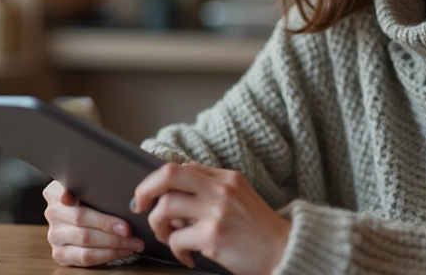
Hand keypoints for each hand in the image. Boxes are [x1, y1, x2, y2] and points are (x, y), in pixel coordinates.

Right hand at [42, 180, 145, 266]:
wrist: (80, 216)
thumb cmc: (93, 198)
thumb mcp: (90, 187)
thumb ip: (96, 186)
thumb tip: (122, 194)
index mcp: (55, 192)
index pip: (62, 192)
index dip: (68, 195)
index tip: (72, 198)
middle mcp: (53, 213)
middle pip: (80, 219)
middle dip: (108, 225)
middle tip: (129, 229)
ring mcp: (54, 235)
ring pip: (85, 240)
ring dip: (114, 243)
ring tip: (134, 242)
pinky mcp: (60, 254)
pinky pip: (86, 257)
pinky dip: (108, 254)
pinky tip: (124, 250)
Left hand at [132, 163, 290, 274]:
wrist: (284, 250)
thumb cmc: (259, 230)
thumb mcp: (240, 197)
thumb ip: (212, 190)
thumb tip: (173, 194)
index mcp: (227, 177)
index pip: (182, 167)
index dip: (157, 180)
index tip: (149, 195)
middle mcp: (221, 189)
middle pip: (168, 175)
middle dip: (145, 190)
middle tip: (140, 206)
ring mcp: (217, 211)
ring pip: (165, 208)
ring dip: (159, 226)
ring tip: (169, 238)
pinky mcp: (213, 235)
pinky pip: (176, 238)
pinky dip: (175, 251)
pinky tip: (187, 257)